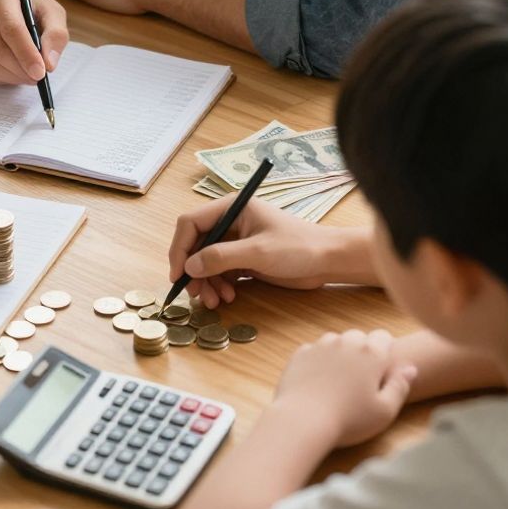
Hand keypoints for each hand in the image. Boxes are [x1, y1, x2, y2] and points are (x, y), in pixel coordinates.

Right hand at [0, 0, 67, 84]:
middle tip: (38, 78)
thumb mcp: (52, 13)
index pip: (11, 28)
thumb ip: (56, 35)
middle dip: (21, 69)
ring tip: (28, 75)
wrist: (3, 6)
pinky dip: (0, 78)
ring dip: (12, 76)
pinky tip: (12, 72)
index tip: (41, 72)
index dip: (26, 54)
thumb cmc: (30, 9)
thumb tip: (48, 64)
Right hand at [169, 198, 346, 306]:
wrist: (329, 261)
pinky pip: (220, 273)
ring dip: (206, 283)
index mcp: (232, 208)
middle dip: (194, 271)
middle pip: (195, 245)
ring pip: (206, 262)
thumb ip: (221, 257)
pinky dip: (219, 286)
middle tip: (197, 294)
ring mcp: (236, 242)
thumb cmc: (299, 247)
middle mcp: (230, 222)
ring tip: (216, 301)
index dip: (180, 248)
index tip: (178, 274)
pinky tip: (228, 297)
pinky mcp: (243, 259)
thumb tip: (189, 266)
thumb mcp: (258, 252)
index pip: (191, 223)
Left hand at [274, 330, 416, 448]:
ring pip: (335, 340)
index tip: (380, 370)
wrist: (303, 420)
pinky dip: (318, 360)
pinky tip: (318, 381)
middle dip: (362, 351)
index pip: (383, 337)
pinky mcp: (300, 353)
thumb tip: (410, 368)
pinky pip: (314, 350)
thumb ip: (400, 386)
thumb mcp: (385, 410)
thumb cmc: (349, 420)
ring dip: (339, 353)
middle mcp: (346, 342)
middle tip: (359, 379)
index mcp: (371, 353)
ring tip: (338, 380)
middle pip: (359, 337)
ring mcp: (321, 345)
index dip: (384, 351)